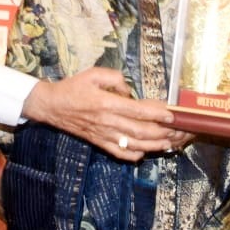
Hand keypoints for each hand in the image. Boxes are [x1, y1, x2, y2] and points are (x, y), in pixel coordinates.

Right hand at [21, 67, 184, 161]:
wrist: (52, 106)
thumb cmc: (73, 87)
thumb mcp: (93, 74)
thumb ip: (115, 78)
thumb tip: (130, 90)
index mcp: (106, 103)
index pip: (137, 111)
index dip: (157, 114)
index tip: (172, 114)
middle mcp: (107, 122)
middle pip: (140, 131)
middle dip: (162, 132)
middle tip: (178, 129)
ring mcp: (104, 135)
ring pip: (134, 145)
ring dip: (154, 145)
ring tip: (170, 142)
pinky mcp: (99, 143)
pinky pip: (120, 153)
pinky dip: (135, 155)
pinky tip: (146, 152)